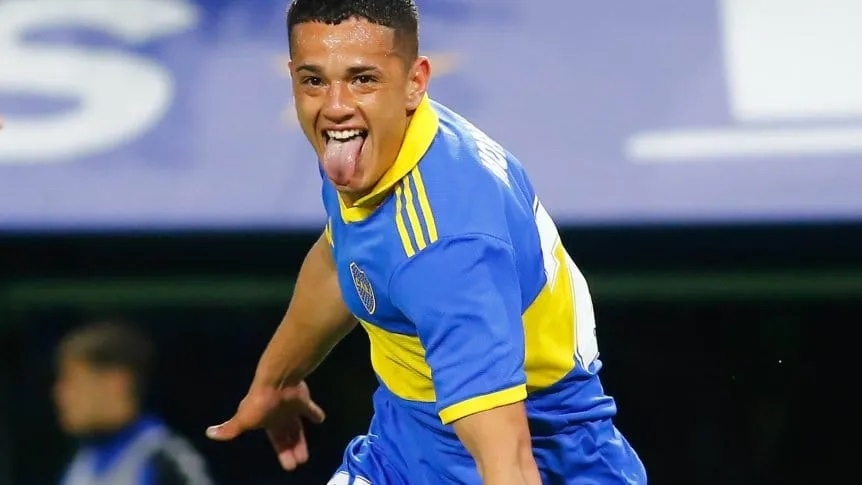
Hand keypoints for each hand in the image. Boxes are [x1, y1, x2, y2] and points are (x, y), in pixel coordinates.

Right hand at [206, 381, 324, 469]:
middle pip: (287, 436)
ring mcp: (291, 408)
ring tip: (306, 454)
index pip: (276, 441)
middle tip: (299, 462)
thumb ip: (229, 429)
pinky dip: (315, 414)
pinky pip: (310, 410)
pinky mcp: (302, 400)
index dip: (282, 453)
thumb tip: (208, 433)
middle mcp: (279, 416)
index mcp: (266, 422)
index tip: (290, 466)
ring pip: (297, 427)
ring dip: (301, 440)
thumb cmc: (259, 402)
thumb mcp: (243, 419)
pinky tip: (320, 419)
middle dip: (292, 449)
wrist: (277, 381)